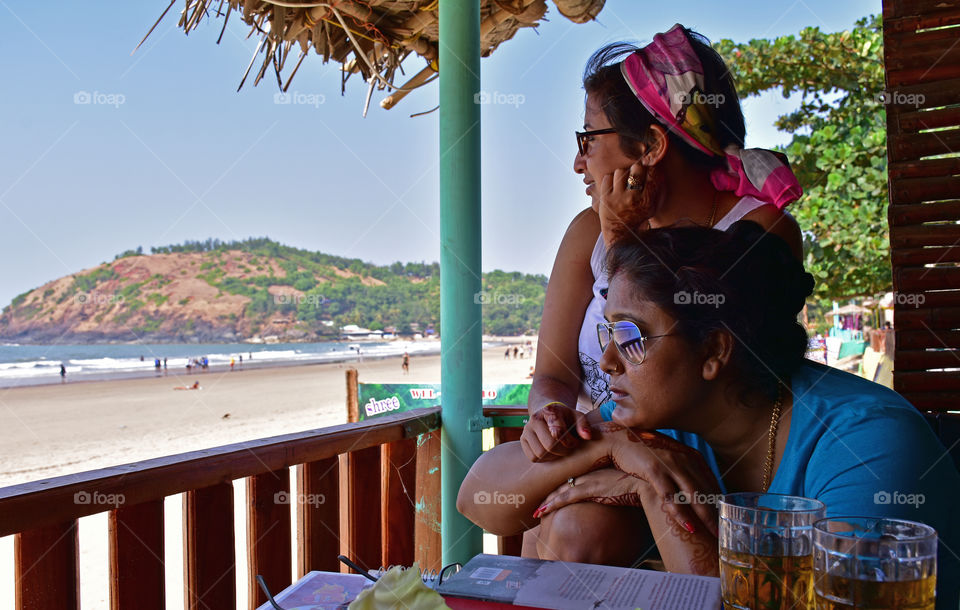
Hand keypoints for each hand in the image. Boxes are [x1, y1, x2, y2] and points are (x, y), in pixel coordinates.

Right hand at [520, 402, 591, 461]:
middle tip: (568, 449)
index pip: (558, 432)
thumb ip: (583, 425)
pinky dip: (544, 459)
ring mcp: (526, 430)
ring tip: (560, 451)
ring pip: (540, 453)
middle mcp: (535, 419)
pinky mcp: (523, 440)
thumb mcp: (577, 417)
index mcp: (549, 411)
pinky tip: (551, 453)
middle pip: (549, 445)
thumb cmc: (565, 417)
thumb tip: (587, 436)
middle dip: (562, 451)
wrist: (548, 413)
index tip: (575, 443)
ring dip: (553, 457)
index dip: (569, 442)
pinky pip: (533, 457)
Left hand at [533, 468, 644, 517]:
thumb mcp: (627, 484)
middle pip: (565, 482)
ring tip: (537, 511)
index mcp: (599, 470)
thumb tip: (619, 496)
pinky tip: (543, 510)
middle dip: (551, 493)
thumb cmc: (643, 484)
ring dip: (548, 501)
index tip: (553, 494)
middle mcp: (592, 472)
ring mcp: (591, 479)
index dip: (562, 486)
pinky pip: (567, 497)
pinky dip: (553, 504)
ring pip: (562, 490)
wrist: (651, 482)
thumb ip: (619, 487)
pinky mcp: (592, 488)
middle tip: (539, 503)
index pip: (575, 477)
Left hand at [597, 163, 657, 245]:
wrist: (620, 233)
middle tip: (635, 173)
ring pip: (620, 172)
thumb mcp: (651, 207)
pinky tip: (614, 187)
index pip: (652, 174)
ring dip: (622, 175)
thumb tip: (656, 168)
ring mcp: (618, 198)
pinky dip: (610, 179)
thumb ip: (656, 189)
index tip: (648, 171)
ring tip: (623, 182)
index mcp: (647, 201)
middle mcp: (632, 199)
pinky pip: (608, 177)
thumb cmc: (637, 217)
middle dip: (637, 169)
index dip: (650, 169)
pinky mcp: (605, 198)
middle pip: (637, 168)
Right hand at [602, 425, 719, 536]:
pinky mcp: (654, 470)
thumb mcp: (668, 459)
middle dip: (717, 514)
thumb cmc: (643, 453)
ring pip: (693, 495)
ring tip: (715, 535)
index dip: (720, 504)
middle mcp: (684, 459)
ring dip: (705, 517)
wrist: (618, 439)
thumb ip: (682, 472)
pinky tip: (689, 526)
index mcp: (691, 457)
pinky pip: (670, 496)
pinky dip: (681, 513)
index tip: (727, 520)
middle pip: (706, 492)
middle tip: (726, 533)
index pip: (711, 484)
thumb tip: (694, 493)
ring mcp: (670, 464)